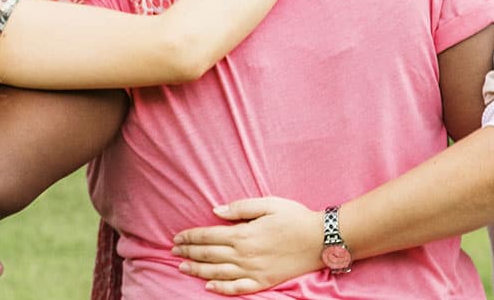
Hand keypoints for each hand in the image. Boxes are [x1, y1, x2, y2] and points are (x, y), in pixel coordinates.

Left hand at [172, 197, 324, 295]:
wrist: (321, 239)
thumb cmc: (295, 217)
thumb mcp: (268, 204)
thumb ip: (240, 207)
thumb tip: (215, 211)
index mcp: (243, 234)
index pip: (208, 236)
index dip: (190, 237)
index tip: (177, 238)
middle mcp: (244, 255)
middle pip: (208, 255)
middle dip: (188, 253)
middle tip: (173, 252)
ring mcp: (253, 270)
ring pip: (217, 272)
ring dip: (197, 270)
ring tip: (182, 267)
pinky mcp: (263, 281)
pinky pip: (237, 288)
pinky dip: (221, 288)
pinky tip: (208, 286)